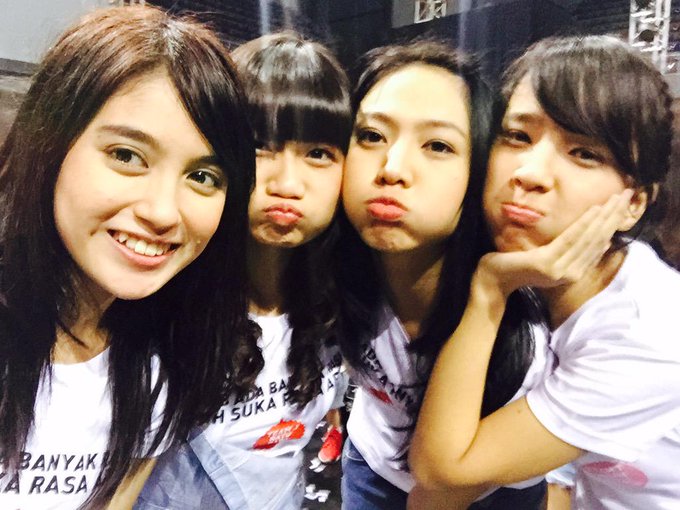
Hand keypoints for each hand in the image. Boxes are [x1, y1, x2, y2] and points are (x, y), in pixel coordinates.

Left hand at [475, 190, 632, 298]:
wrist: (495, 279)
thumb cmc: (518, 264)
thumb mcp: (549, 256)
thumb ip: (570, 251)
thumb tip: (599, 240)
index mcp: (573, 272)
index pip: (599, 246)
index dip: (613, 226)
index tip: (623, 208)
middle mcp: (571, 274)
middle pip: (598, 241)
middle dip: (614, 216)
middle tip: (627, 196)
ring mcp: (560, 270)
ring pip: (588, 239)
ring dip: (605, 217)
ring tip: (616, 199)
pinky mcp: (548, 264)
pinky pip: (569, 240)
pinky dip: (584, 225)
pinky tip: (594, 211)